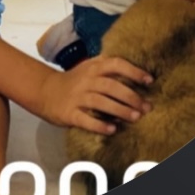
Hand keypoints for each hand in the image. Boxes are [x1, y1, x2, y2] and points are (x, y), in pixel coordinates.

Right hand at [38, 56, 152, 133]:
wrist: (44, 90)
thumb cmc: (74, 81)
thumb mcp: (89, 67)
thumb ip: (108, 66)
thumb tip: (138, 70)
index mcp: (93, 67)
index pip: (115, 64)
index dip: (133, 71)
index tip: (149, 81)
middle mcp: (86, 80)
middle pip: (110, 85)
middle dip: (130, 96)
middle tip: (146, 107)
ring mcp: (77, 97)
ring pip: (100, 102)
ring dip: (119, 110)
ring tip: (135, 118)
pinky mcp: (69, 113)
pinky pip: (85, 120)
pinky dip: (99, 125)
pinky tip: (112, 130)